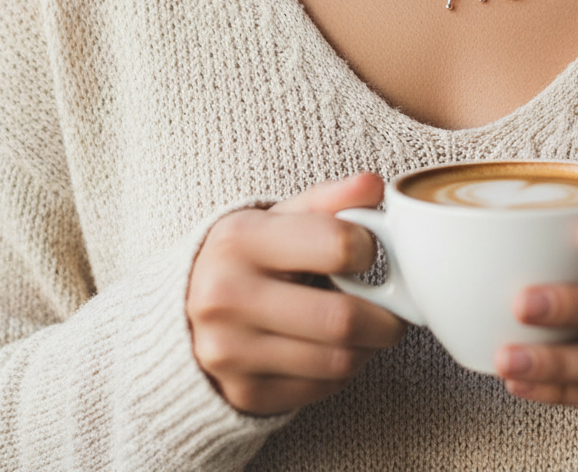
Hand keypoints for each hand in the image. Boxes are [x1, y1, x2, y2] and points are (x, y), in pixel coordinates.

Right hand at [186, 173, 405, 415]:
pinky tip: (332, 349)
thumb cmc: (249, 255)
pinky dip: (341, 371)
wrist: (184, 306)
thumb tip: (375, 185)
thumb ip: (329, 198)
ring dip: (369, 347)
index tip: (368, 250)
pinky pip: (322, 389)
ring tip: (366, 327)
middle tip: (393, 308)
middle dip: (385, 317)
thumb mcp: (280, 216)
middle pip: (342, 318)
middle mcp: (226, 297)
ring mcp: (230, 351)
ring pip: (338, 361)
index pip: (337, 245)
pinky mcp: (242, 392)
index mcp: (240, 240)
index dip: (369, 248)